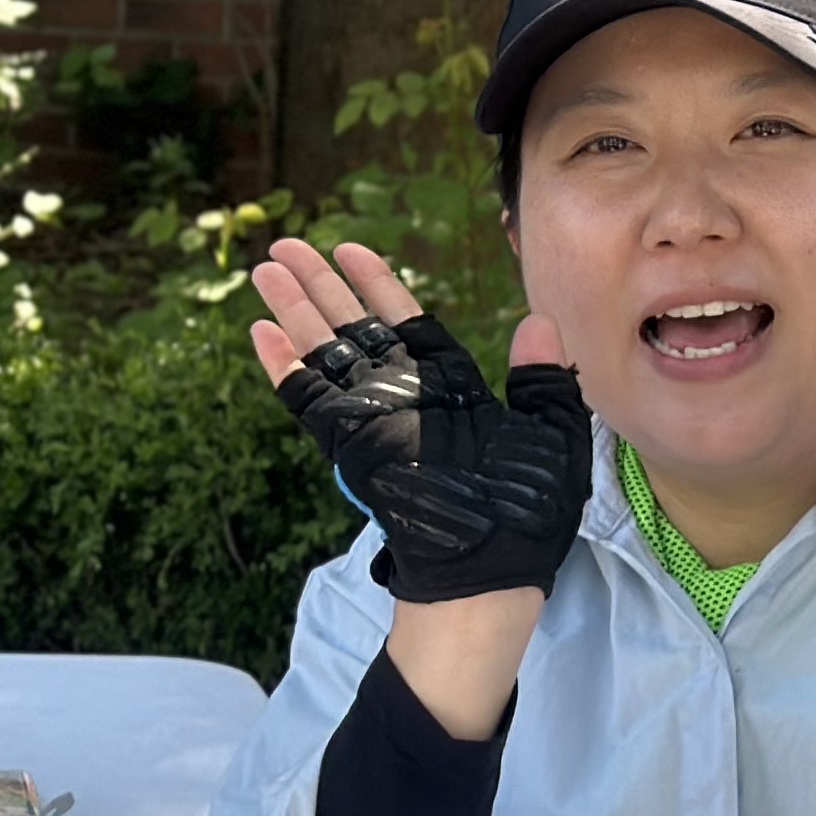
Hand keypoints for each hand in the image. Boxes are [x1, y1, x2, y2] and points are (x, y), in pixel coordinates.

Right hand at [248, 236, 590, 605]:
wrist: (494, 570)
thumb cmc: (529, 512)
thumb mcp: (554, 436)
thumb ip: (543, 378)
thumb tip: (538, 319)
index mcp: (450, 389)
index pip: (406, 323)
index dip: (378, 285)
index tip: (351, 250)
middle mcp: (405, 397)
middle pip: (354, 327)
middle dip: (321, 285)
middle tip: (285, 245)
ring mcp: (373, 420)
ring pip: (326, 353)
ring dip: (294, 310)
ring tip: (266, 270)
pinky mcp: (350, 444)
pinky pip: (311, 399)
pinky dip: (285, 367)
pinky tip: (261, 333)